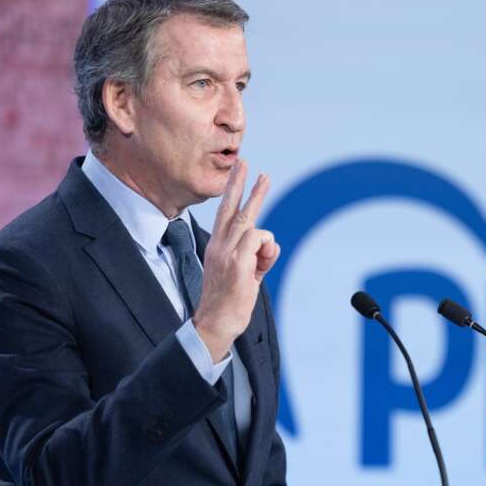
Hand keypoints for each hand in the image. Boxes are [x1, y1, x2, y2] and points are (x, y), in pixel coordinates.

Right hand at [193, 161, 278, 361]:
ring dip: (261, 221)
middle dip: (239, 182)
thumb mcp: (245, 274)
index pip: (224, 213)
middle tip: (246, 161)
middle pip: (231, 207)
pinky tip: (261, 267)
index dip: (233, 193)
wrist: (215, 323)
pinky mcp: (237, 263)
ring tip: (262, 215)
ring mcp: (226, 253)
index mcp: (217, 247)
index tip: (240, 173)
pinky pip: (259, 239)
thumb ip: (258, 257)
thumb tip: (270, 246)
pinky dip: (267, 250)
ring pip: (250, 222)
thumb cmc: (229, 301)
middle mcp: (218, 245)